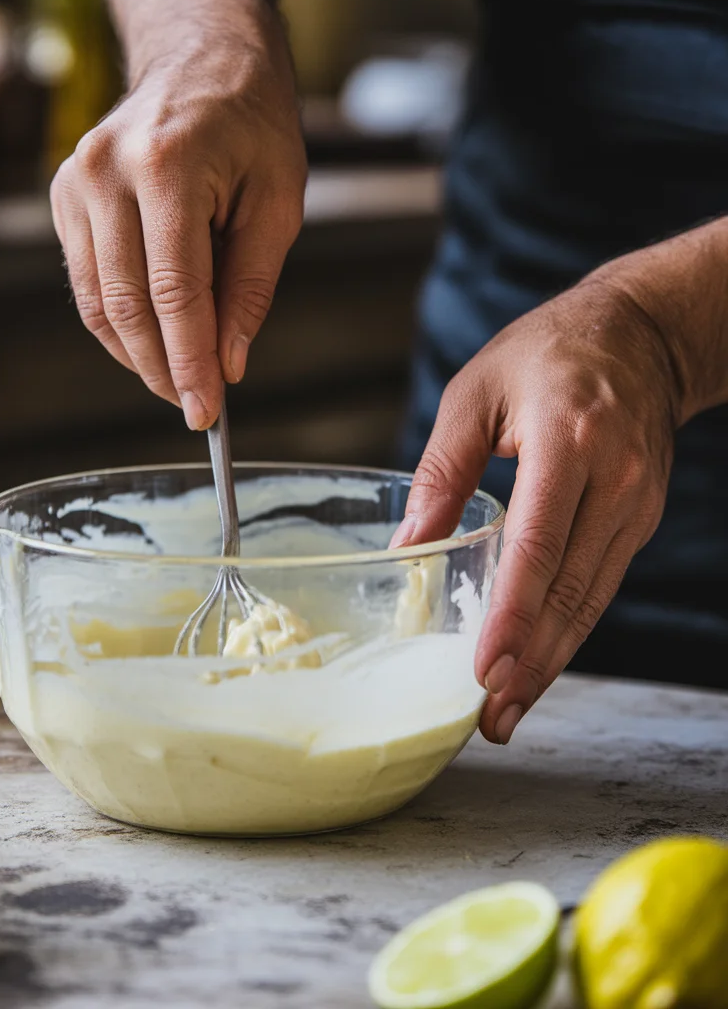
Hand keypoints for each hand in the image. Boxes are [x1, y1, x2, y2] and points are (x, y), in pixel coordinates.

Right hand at [50, 18, 306, 429]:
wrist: (200, 52)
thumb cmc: (251, 120)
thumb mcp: (279, 200)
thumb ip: (251, 286)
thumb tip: (227, 363)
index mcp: (167, 165)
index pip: (174, 292)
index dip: (188, 361)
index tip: (205, 410)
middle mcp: (105, 172)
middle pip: (126, 305)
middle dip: (161, 368)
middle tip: (194, 406)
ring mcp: (75, 181)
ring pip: (97, 302)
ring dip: (136, 353)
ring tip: (176, 378)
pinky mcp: (64, 194)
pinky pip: (87, 281)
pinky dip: (118, 321)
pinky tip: (152, 338)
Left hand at [392, 267, 681, 743]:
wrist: (641, 335)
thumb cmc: (547, 353)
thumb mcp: (476, 391)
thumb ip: (441, 471)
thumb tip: (409, 549)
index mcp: (567, 439)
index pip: (538, 543)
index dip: (512, 612)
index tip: (486, 667)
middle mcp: (613, 479)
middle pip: (569, 588)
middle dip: (530, 660)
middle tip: (490, 716)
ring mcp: (635, 503)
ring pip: (591, 598)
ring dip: (551, 659)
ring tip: (508, 709)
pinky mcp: (639, 518)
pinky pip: (600, 584)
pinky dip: (568, 628)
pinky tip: (538, 660)